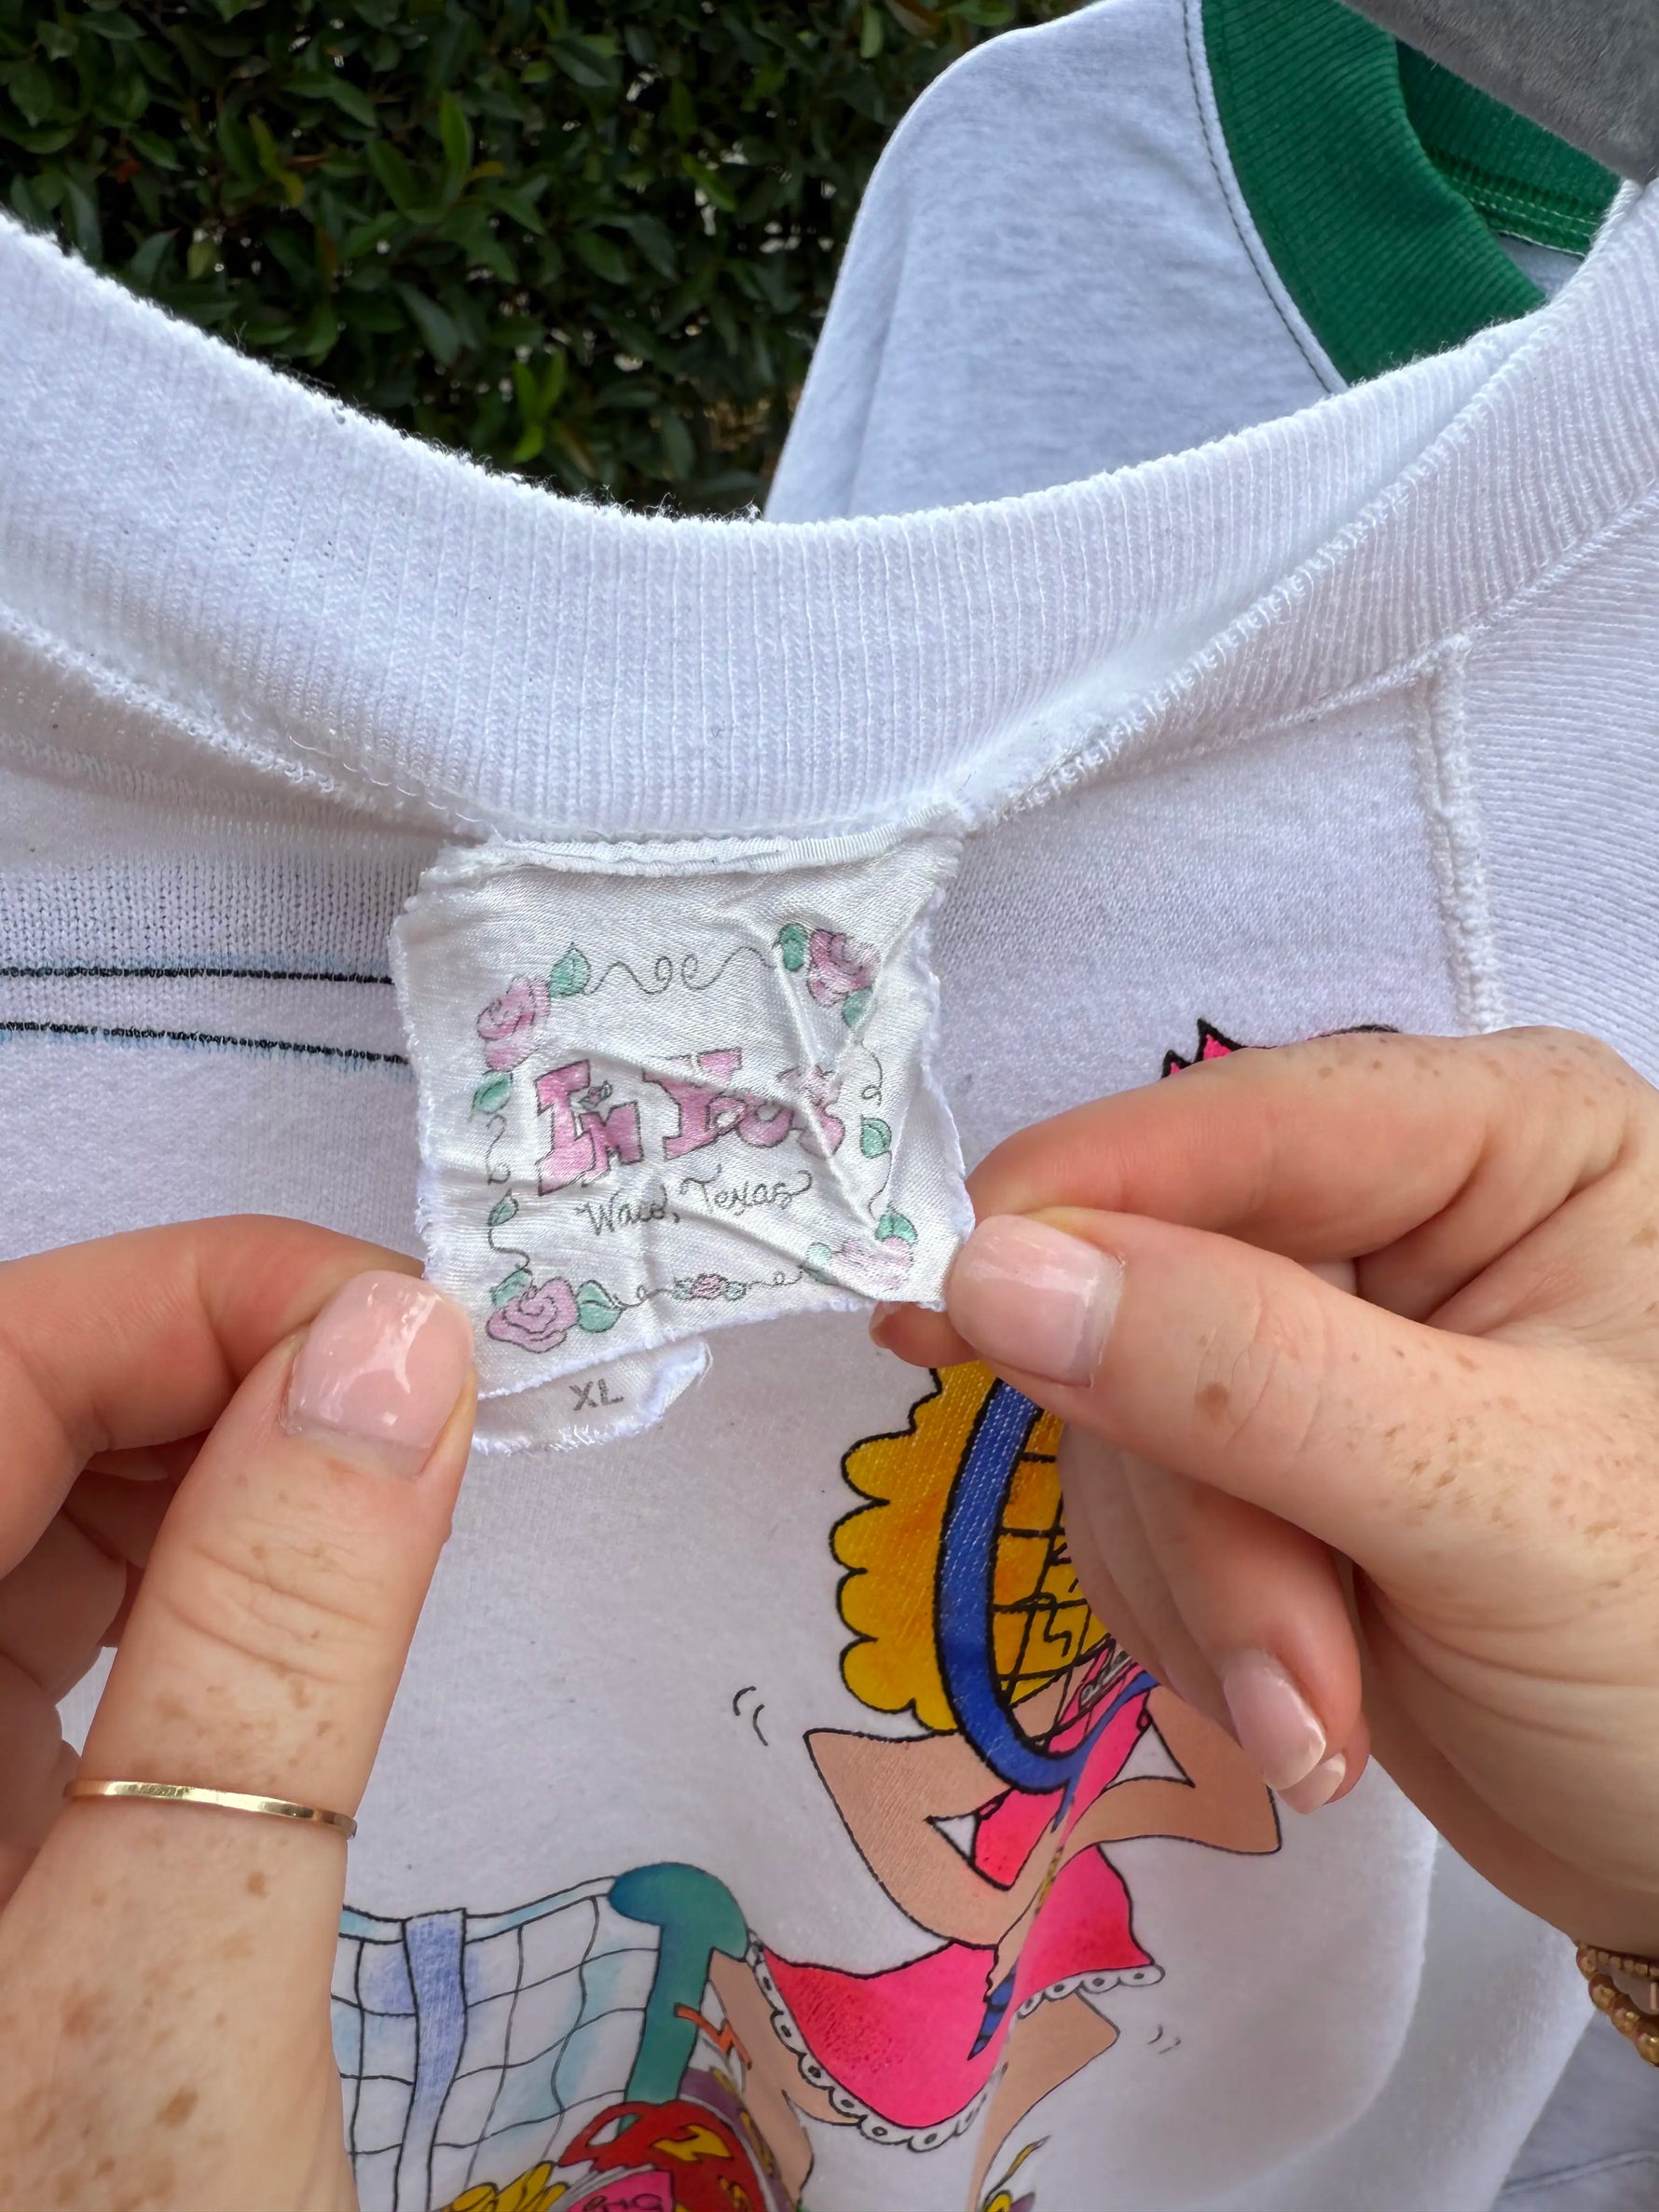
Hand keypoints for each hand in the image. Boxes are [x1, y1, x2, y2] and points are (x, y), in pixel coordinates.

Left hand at [0, 1219, 474, 2210]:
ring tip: (383, 1499)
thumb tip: (407, 1339)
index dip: (193, 1296)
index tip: (419, 1331)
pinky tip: (288, 1601)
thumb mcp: (180, 1983)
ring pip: (10, 1513)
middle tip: (428, 1420)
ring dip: (200, 1467)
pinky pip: (28, 1632)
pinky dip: (170, 1581)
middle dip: (207, 1373)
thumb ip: (286, 1638)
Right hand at [877, 1029, 1658, 1951]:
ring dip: (1201, 1590)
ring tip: (1323, 1716)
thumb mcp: (1486, 1501)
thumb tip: (990, 1269)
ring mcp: (1319, 1334)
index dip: (1081, 1200)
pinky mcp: (1259, 1450)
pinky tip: (1299, 1694)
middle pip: (1154, 1283)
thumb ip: (1243, 1373)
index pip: (1243, 1120)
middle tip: (1294, 1675)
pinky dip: (1186, 1617)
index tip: (942, 1308)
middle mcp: (1399, 1207)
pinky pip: (1120, 1501)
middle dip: (1203, 1506)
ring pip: (1115, 1411)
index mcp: (1508, 1137)